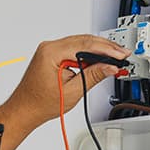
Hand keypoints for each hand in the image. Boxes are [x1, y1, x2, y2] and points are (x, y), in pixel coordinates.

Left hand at [4, 34, 129, 126]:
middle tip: (123, 54)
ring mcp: (51, 50)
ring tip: (115, 58)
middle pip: (84, 40)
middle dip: (106, 47)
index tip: (120, 55)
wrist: (26, 108)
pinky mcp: (53, 55)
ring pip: (80, 43)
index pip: (85, 45)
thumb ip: (93, 76)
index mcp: (51, 53)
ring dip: (99, 50)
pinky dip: (89, 54)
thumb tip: (110, 67)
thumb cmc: (41, 102)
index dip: (106, 50)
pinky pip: (75, 49)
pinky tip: (100, 59)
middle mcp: (49, 47)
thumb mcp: (73, 91)